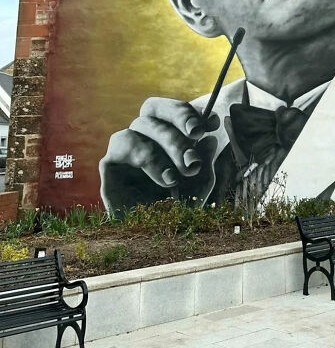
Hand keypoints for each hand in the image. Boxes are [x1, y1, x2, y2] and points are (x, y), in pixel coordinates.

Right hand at [99, 97, 219, 213]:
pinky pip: (124, 144)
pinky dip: (150, 159)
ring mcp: (125, 148)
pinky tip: (167, 179)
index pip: (173, 110)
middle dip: (179, 117)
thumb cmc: (177, 208)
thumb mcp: (198, 184)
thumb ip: (205, 160)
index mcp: (164, 135)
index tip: (212, 122)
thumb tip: (210, 137)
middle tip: (197, 134)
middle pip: (153, 107)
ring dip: (168, 142)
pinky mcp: (109, 164)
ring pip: (141, 124)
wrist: (151, 240)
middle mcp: (143, 137)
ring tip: (185, 169)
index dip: (191, 111)